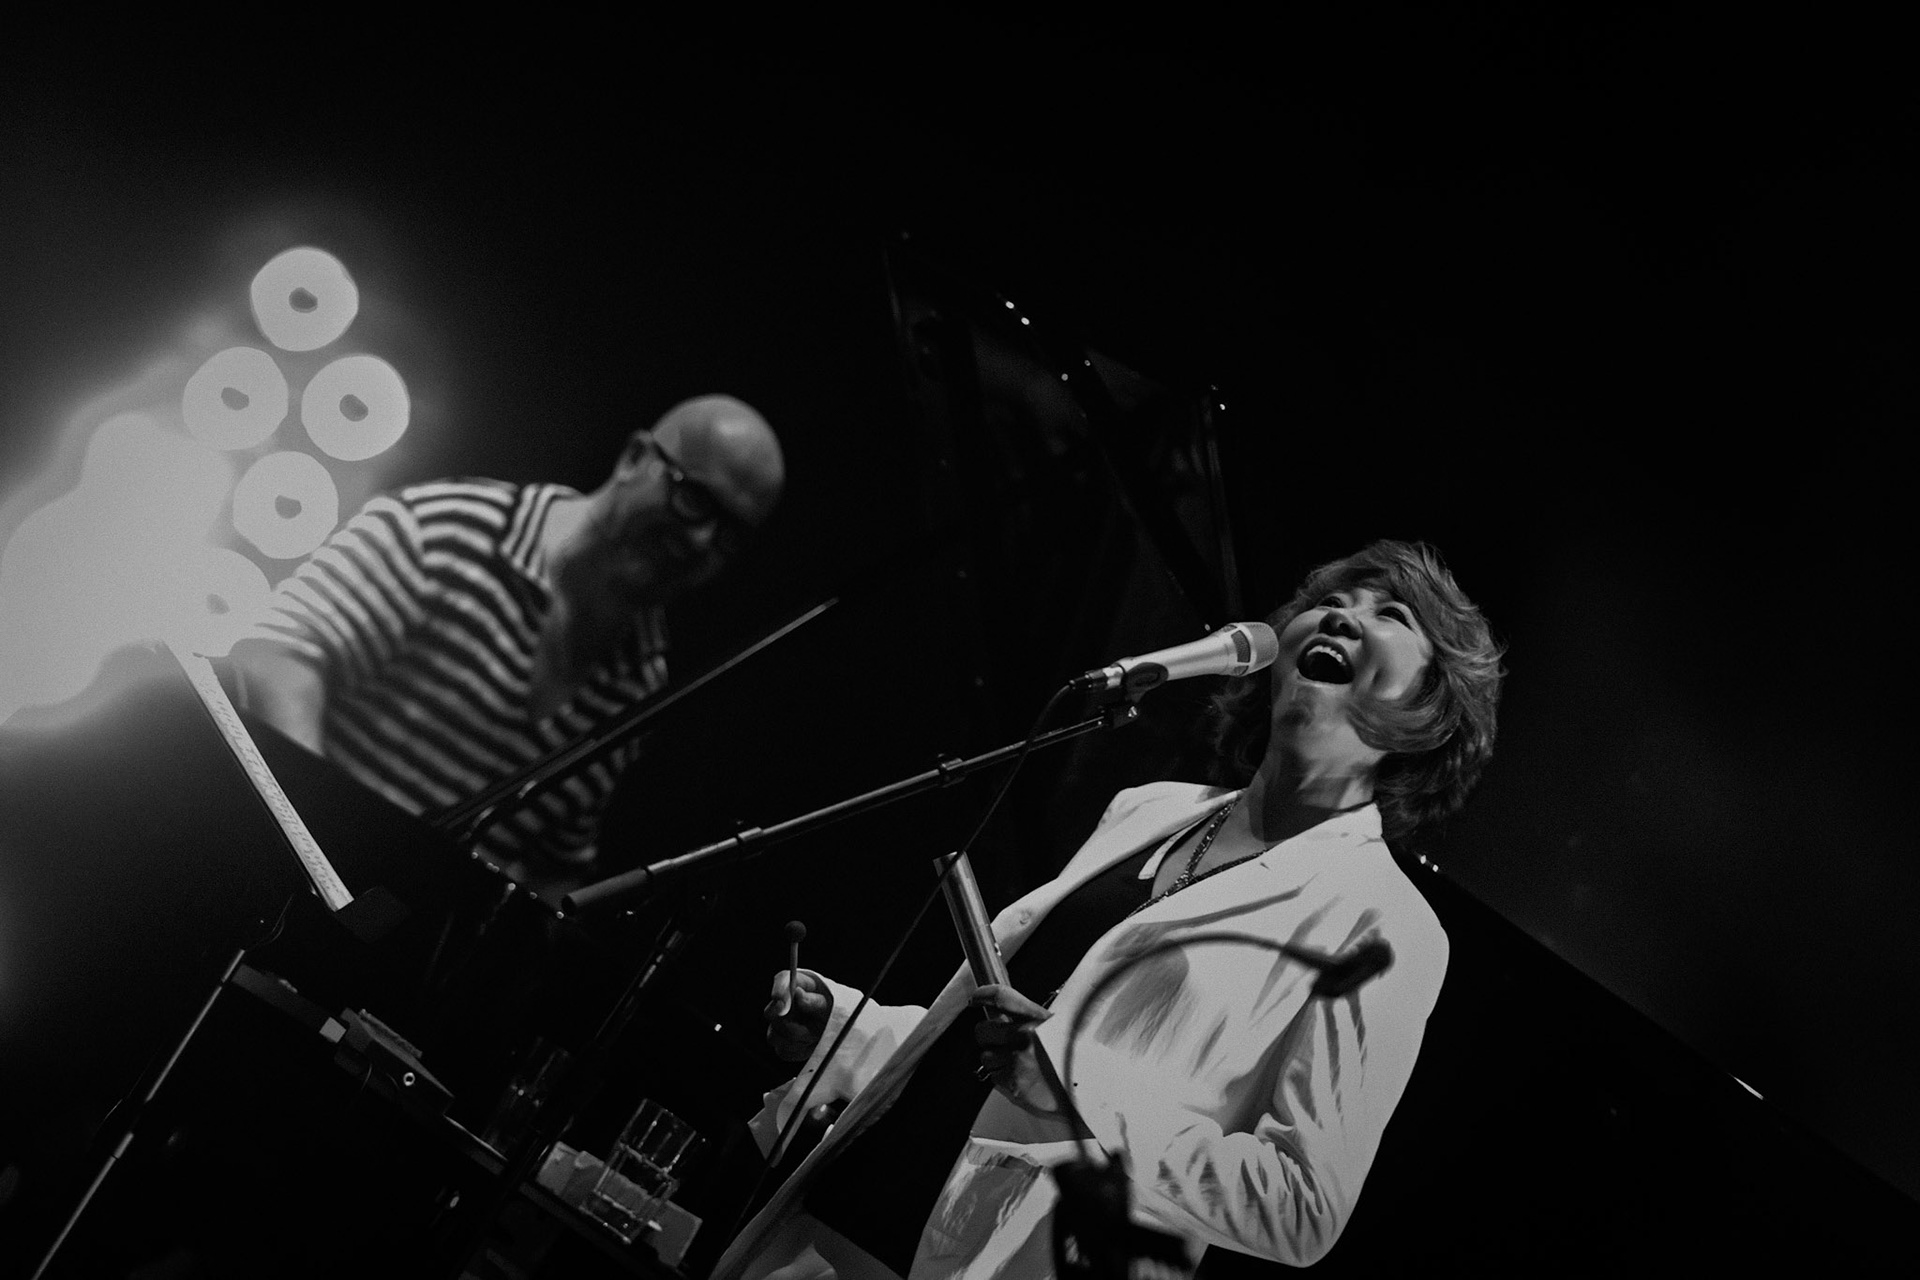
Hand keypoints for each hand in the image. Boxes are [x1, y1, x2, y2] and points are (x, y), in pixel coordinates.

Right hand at [765, 969, 831, 1062]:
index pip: (782, 980)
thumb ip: (816, 1001)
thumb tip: (798, 994)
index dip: (779, 992)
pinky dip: (798, 1050)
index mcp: (798, 984)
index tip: (783, 1006)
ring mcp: (778, 1024)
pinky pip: (783, 1050)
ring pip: (774, 1035)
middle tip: (814, 1028)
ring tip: (816, 1034)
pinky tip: (809, 1043)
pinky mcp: (781, 1044)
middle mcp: (783, 1003)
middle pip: (771, 1012)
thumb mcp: (833, 1006)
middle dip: (793, 1024)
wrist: (840, 1035)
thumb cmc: (836, 1013)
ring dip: (799, 1039)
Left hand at [970, 984, 1067, 1115]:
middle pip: (984, 1030)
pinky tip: (1020, 1077)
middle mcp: (1026, 1037)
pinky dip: (1002, 1077)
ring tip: (1016, 1064)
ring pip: (986, 1056)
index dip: (984, 995)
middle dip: (988, 1036)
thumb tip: (1000, 1015)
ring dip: (996, 1060)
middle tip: (999, 1041)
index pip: (1002, 998)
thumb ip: (1029, 1020)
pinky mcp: (1014, 1084)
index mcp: (1038, 1020)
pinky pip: (994, 1077)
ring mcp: (1018, 1062)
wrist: (1090, 1090)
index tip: (976, 998)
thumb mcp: (1056, 1029)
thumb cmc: (1074, 1059)